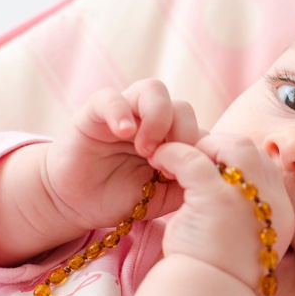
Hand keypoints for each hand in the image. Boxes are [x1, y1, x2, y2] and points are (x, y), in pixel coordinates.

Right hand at [44, 81, 201, 232]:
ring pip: (154, 90)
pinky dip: (121, 112)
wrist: (79, 204)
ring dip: (158, 119)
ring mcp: (125, 112)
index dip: (200, 150)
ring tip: (145, 150)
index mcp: (172, 138)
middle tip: (166, 164)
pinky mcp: (94, 112)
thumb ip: (189, 181)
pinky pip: (111, 97)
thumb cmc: (123, 198)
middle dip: (183, 135)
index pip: (200, 129)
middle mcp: (151, 120)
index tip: (190, 176)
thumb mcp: (164, 196)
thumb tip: (215, 170)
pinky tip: (124, 133)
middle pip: (183, 107)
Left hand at [148, 133, 294, 287]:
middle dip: (221, 148)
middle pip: (251, 151)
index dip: (237, 162)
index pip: (264, 168)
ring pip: (228, 146)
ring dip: (201, 146)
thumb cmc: (218, 276)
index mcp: (281, 214)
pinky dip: (174, 154)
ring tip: (177, 157)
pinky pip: (194, 160)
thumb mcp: (243, 243)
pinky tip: (159, 160)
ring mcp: (246, 198)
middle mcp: (272, 202)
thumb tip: (229, 193)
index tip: (213, 169)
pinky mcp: (216, 198)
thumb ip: (245, 216)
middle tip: (194, 158)